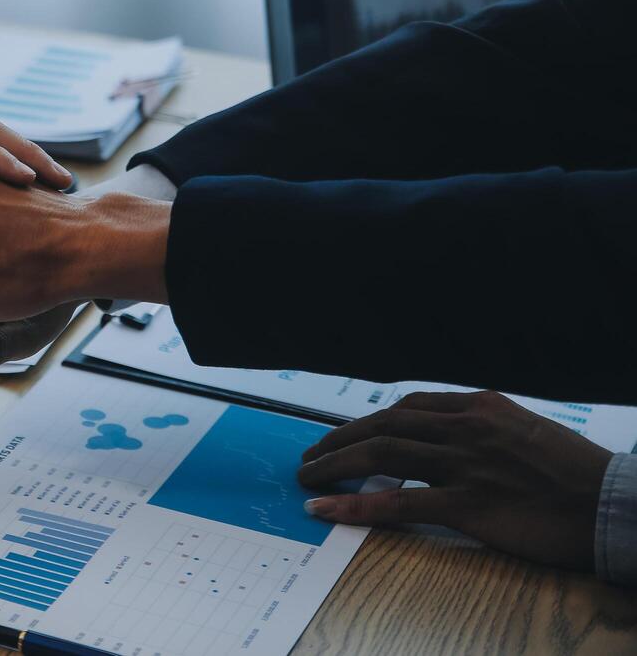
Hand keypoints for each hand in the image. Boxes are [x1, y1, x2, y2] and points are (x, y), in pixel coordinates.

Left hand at [298, 391, 609, 570]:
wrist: (617, 505)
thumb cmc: (578, 474)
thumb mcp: (527, 430)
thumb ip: (484, 429)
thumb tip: (445, 437)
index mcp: (481, 406)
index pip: (408, 406)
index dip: (369, 421)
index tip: (347, 434)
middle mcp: (467, 428)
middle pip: (384, 425)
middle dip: (339, 439)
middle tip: (311, 455)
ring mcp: (466, 465)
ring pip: (382, 454)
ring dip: (335, 464)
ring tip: (307, 477)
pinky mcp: (470, 505)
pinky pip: (398, 501)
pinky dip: (356, 503)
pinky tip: (327, 508)